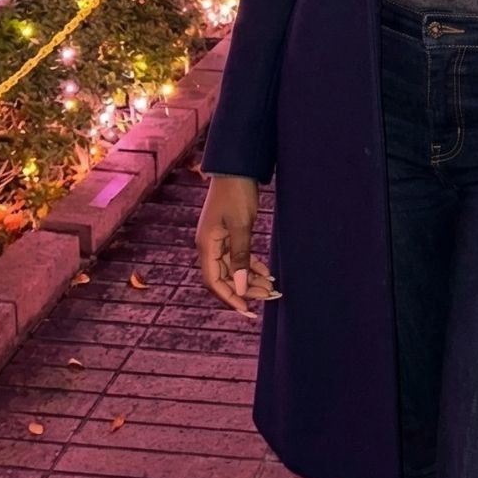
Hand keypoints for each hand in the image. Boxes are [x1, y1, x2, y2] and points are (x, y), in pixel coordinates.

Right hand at [195, 174, 278, 317]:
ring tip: (271, 289)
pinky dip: (251, 267)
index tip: (248, 309)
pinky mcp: (228, 234)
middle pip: (223, 278)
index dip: (229, 298)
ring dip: (250, 280)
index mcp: (206, 245)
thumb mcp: (241, 226)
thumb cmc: (237, 193)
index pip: (213, 282)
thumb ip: (241, 258)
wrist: (236, 167)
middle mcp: (209, 246)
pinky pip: (238, 258)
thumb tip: (241, 287)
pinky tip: (266, 274)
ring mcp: (218, 240)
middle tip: (268, 297)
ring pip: (232, 269)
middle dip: (245, 290)